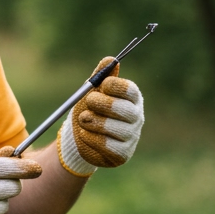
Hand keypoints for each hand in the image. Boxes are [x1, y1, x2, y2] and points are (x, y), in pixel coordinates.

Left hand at [58, 57, 143, 176]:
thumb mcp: (92, 91)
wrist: (78, 136)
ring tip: (83, 119)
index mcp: (131, 99)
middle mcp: (136, 117)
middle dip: (104, 104)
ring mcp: (131, 137)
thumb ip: (101, 76)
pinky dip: (91, 138)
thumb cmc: (89, 110)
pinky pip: (107, 145)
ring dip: (93, 122)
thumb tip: (110, 59)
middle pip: (126, 110)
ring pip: (114, 128)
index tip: (101, 85)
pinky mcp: (122, 154)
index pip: (131, 91)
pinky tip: (85, 134)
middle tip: (88, 101)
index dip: (116, 87)